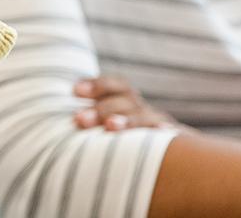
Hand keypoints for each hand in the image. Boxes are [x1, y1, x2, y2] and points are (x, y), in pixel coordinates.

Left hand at [73, 75, 191, 132]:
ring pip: (143, 117)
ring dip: (126, 121)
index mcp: (128, 101)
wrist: (175, 155)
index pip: (116, 86)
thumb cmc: (123, 138)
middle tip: (79, 120)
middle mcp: (143, 110)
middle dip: (101, 109)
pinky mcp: (172, 141)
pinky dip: (164, 131)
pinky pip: (171, 136)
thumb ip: (92, 121)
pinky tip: (161, 132)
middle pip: (124, 102)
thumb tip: (65, 120)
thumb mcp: (109, 122)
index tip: (75, 91)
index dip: (97, 85)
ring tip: (110, 126)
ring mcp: (158, 125)